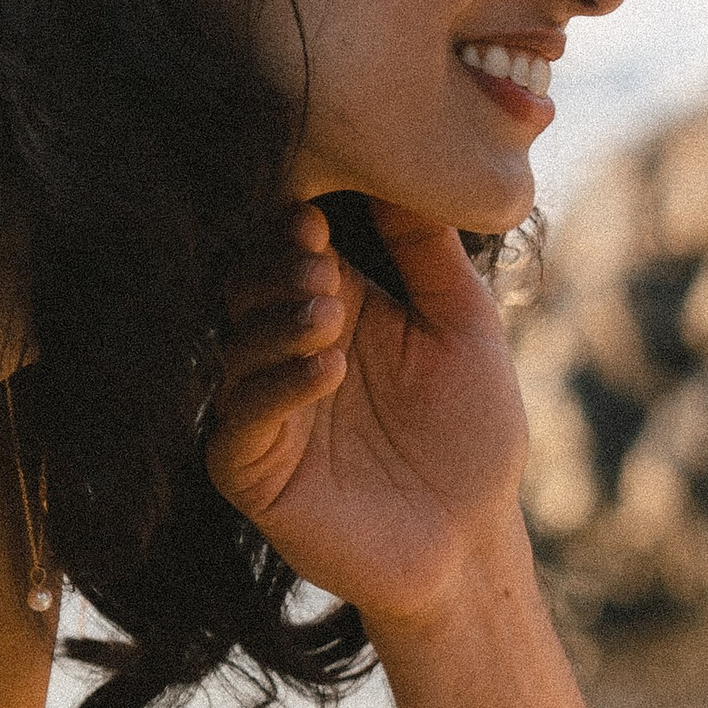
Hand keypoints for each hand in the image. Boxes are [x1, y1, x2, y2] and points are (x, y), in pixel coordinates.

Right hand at [208, 206, 526, 624]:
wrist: (473, 541)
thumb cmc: (474, 434)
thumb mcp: (464, 324)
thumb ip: (429, 250)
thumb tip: (399, 166)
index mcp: (334, 308)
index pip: (286, 251)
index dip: (290, 231)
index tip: (314, 219)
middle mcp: (287, 354)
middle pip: (244, 289)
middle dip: (275, 271)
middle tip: (318, 265)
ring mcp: (266, 413)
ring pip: (234, 350)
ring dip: (277, 325)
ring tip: (329, 319)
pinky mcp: (254, 471)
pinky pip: (238, 423)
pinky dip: (277, 389)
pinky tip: (327, 372)